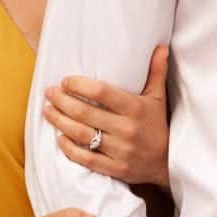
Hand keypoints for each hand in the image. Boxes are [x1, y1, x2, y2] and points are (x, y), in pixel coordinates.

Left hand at [43, 45, 169, 189]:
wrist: (168, 163)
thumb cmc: (158, 125)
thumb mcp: (158, 98)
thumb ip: (157, 72)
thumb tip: (160, 47)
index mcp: (135, 108)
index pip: (101, 92)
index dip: (79, 85)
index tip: (65, 81)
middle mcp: (126, 129)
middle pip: (85, 112)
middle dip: (62, 101)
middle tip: (49, 92)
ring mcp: (120, 151)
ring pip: (81, 134)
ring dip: (60, 121)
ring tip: (47, 110)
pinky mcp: (115, 169)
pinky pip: (86, 158)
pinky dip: (70, 148)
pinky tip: (59, 138)